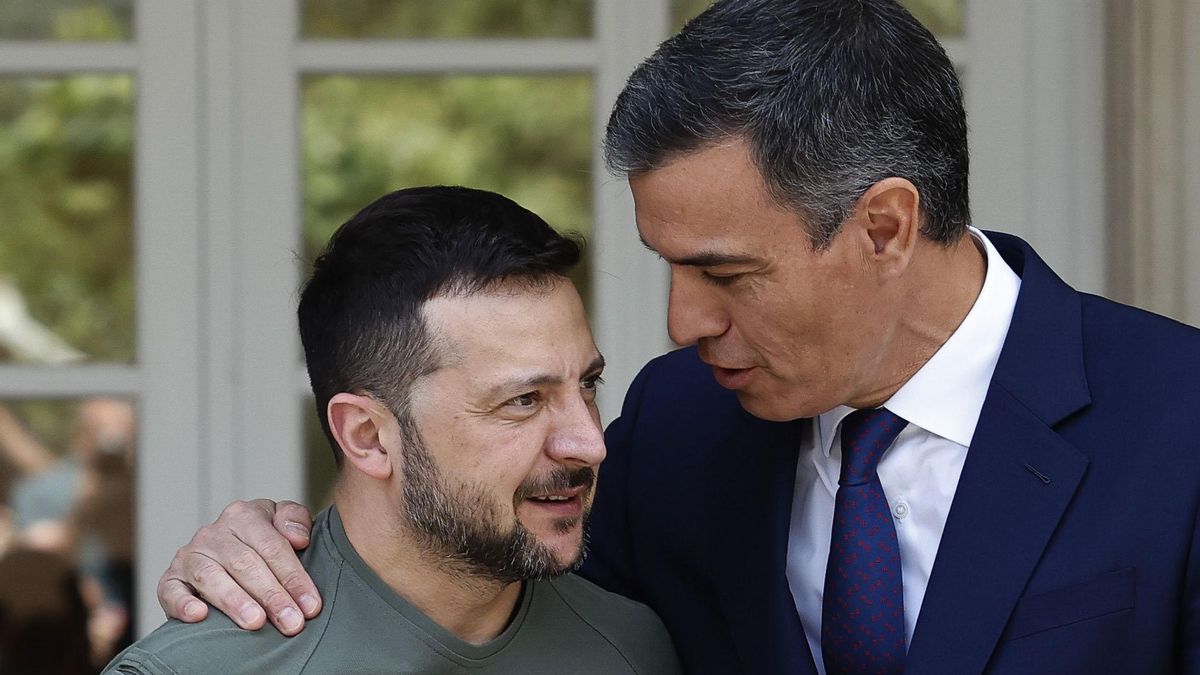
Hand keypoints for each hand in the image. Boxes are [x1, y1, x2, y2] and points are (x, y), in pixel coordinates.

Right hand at [156, 499, 321, 634]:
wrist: (225, 555)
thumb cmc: (262, 542)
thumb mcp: (283, 522)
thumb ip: (295, 519)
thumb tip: (298, 537)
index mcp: (244, 515)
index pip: (273, 546)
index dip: (294, 577)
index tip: (310, 605)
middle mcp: (214, 533)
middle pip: (246, 564)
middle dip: (272, 595)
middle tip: (291, 622)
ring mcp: (190, 555)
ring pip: (211, 577)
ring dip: (235, 601)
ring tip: (256, 622)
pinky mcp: (170, 579)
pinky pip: (171, 591)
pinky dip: (183, 604)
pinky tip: (200, 616)